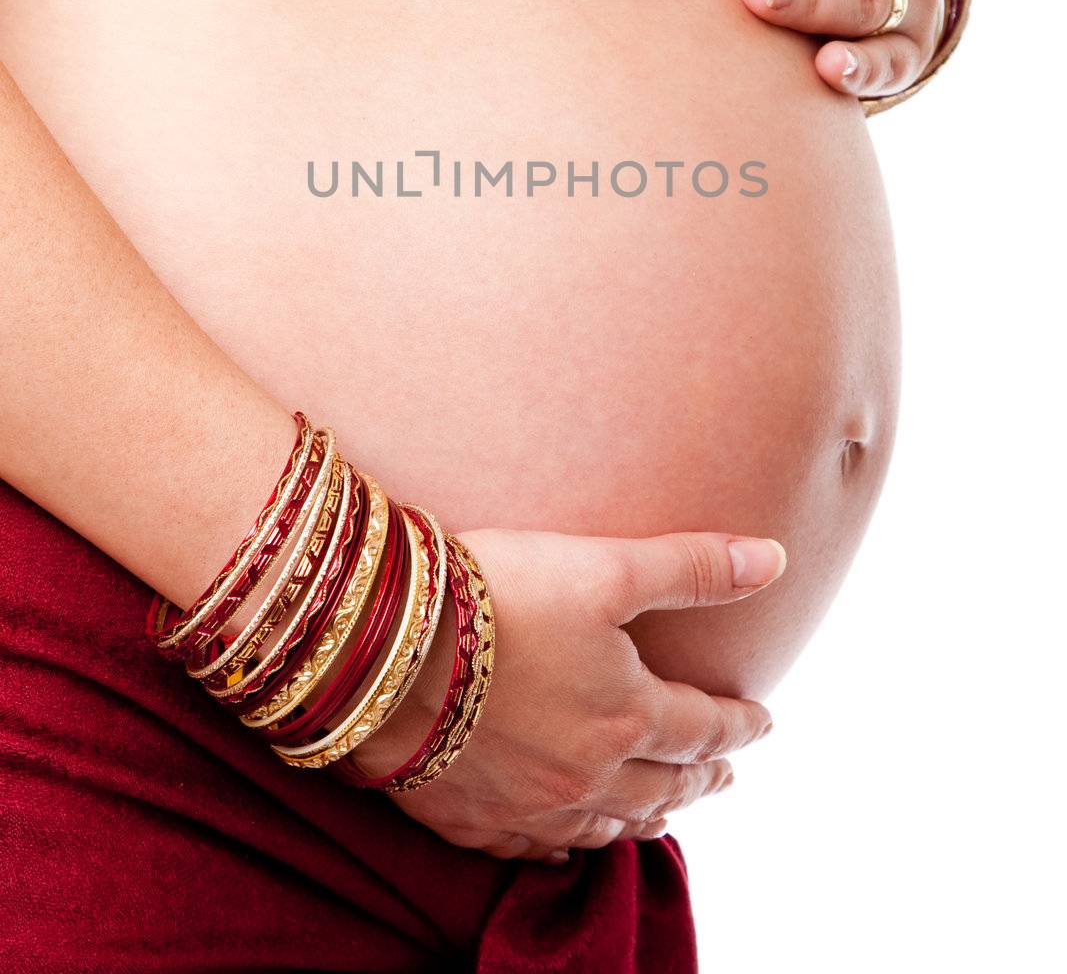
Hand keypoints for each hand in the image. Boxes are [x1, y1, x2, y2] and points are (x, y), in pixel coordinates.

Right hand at [348, 526, 784, 863]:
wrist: (381, 646)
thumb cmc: (496, 594)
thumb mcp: (605, 567)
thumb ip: (692, 568)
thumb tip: (775, 561)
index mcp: (628, 714)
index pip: (705, 728)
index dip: (740, 725)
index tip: (762, 722)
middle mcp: (587, 773)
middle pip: (664, 786)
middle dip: (702, 778)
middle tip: (723, 772)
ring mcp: (527, 805)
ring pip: (607, 826)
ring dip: (646, 816)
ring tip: (665, 809)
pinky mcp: (470, 817)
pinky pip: (537, 848)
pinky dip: (570, 844)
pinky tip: (571, 838)